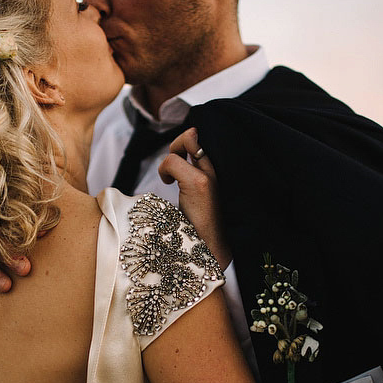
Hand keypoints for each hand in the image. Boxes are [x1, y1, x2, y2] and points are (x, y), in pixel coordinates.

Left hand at [158, 128, 230, 268]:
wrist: (209, 247)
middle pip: (194, 134)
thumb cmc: (199, 225)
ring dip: (169, 160)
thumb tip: (174, 158)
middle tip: (171, 168)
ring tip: (170, 178)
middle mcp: (216, 169)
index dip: (187, 141)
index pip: (202, 139)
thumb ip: (190, 174)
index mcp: (218, 171)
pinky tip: (167, 183)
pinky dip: (164, 170)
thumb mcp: (196, 194)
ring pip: (183, 145)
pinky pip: (172, 161)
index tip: (180, 158)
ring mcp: (208, 175)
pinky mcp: (198, 183)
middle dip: (178, 144)